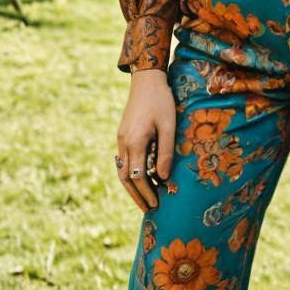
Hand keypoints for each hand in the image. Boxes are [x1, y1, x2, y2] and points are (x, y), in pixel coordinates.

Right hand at [116, 69, 176, 213]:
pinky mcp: (122, 134)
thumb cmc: (161, 101)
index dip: (146, 193)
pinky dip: (131, 173)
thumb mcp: (168, 126)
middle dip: (137, 196)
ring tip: (144, 198)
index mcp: (135, 142)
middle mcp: (124, 143)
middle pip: (126, 178)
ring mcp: (121, 138)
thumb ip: (165, 153)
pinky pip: (123, 160)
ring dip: (132, 186)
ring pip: (122, 170)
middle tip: (149, 209)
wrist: (146, 79)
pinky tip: (141, 177)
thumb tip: (163, 179)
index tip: (156, 205)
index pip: (138, 177)